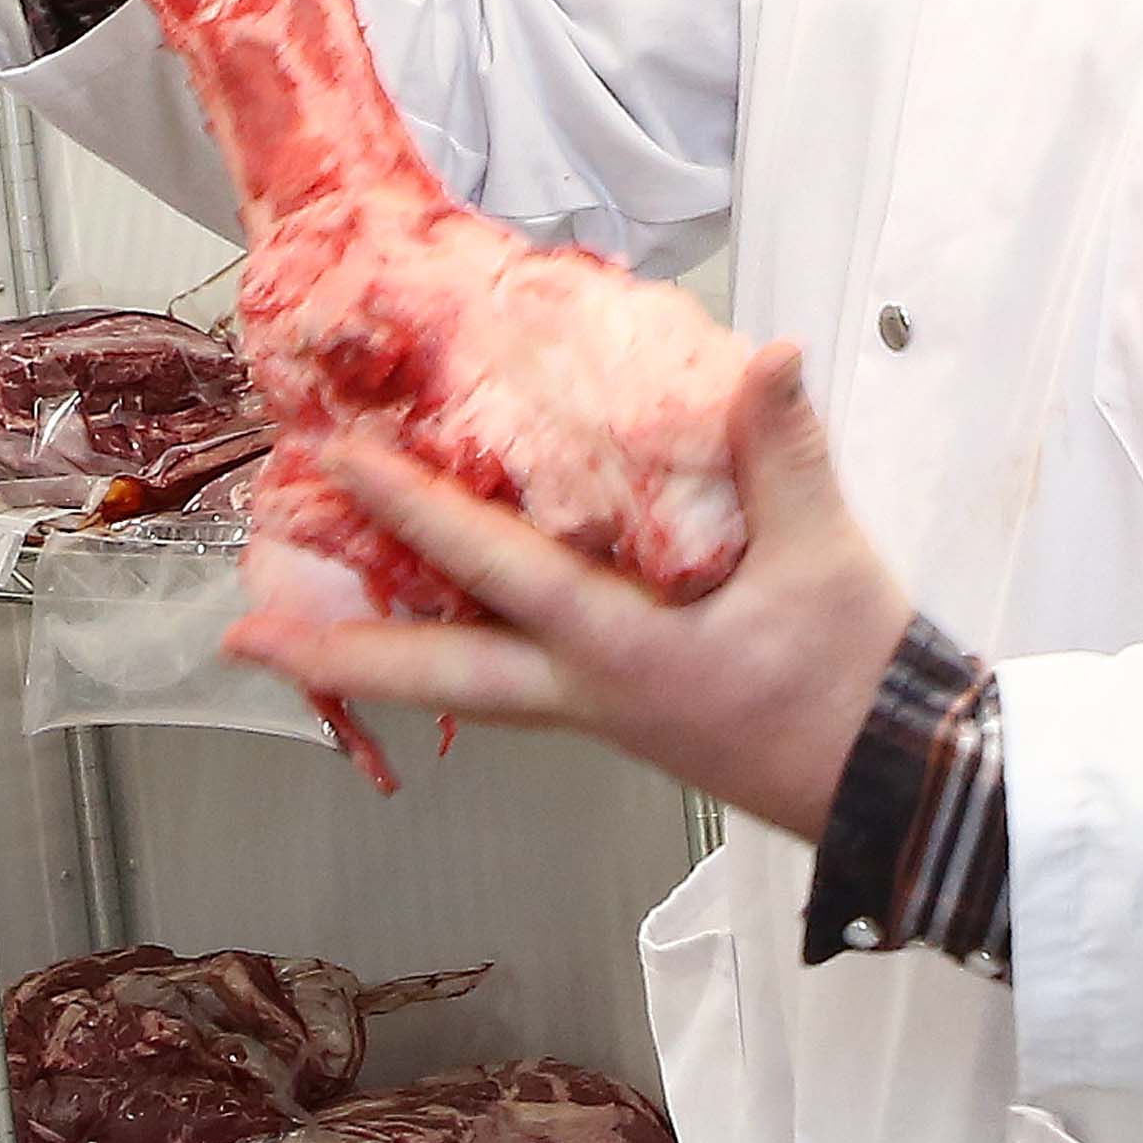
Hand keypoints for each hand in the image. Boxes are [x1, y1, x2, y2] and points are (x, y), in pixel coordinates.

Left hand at [230, 342, 917, 835]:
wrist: (900, 787)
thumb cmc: (857, 678)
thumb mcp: (826, 559)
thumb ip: (785, 453)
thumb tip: (766, 355)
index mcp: (623, 652)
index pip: (496, 570)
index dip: (417, 509)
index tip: (344, 461)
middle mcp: (587, 692)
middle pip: (437, 679)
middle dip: (338, 659)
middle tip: (242, 644)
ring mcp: (598, 714)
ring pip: (464, 688)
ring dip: (383, 662)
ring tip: (300, 641)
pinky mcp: (621, 715)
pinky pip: (510, 685)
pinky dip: (455, 656)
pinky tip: (431, 631)